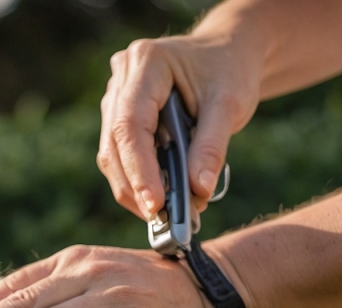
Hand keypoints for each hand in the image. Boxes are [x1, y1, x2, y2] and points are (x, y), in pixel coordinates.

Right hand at [98, 33, 262, 218]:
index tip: (156, 204)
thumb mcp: (230, 104)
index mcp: (146, 63)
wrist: (227, 54)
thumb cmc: (229, 71)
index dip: (139, 169)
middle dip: (137, 188)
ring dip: (135, 191)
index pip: (130, 125)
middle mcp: (122, 78)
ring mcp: (114, 98)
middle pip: (115, 145)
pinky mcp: (117, 117)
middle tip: (165, 220)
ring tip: (167, 213)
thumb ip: (212, 147)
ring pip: (111, 157)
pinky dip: (138, 182)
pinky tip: (160, 198)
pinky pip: (119, 158)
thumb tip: (198, 192)